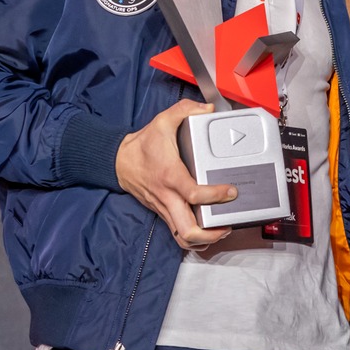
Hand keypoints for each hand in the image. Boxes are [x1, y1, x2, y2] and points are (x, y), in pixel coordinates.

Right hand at [115, 100, 236, 250]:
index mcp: (170, 175)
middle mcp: (167, 196)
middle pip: (188, 230)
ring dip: (204, 240)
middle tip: (228, 225)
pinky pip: (177, 232)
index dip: (215, 195)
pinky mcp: (163, 212)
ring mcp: (164, 207)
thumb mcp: (163, 121)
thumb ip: (186, 110)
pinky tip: (207, 231)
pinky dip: (193, 237)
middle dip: (210, 234)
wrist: (119, 161)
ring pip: (182, 237)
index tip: (231, 191)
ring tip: (221, 231)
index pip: (194, 194)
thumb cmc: (142, 145)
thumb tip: (207, 109)